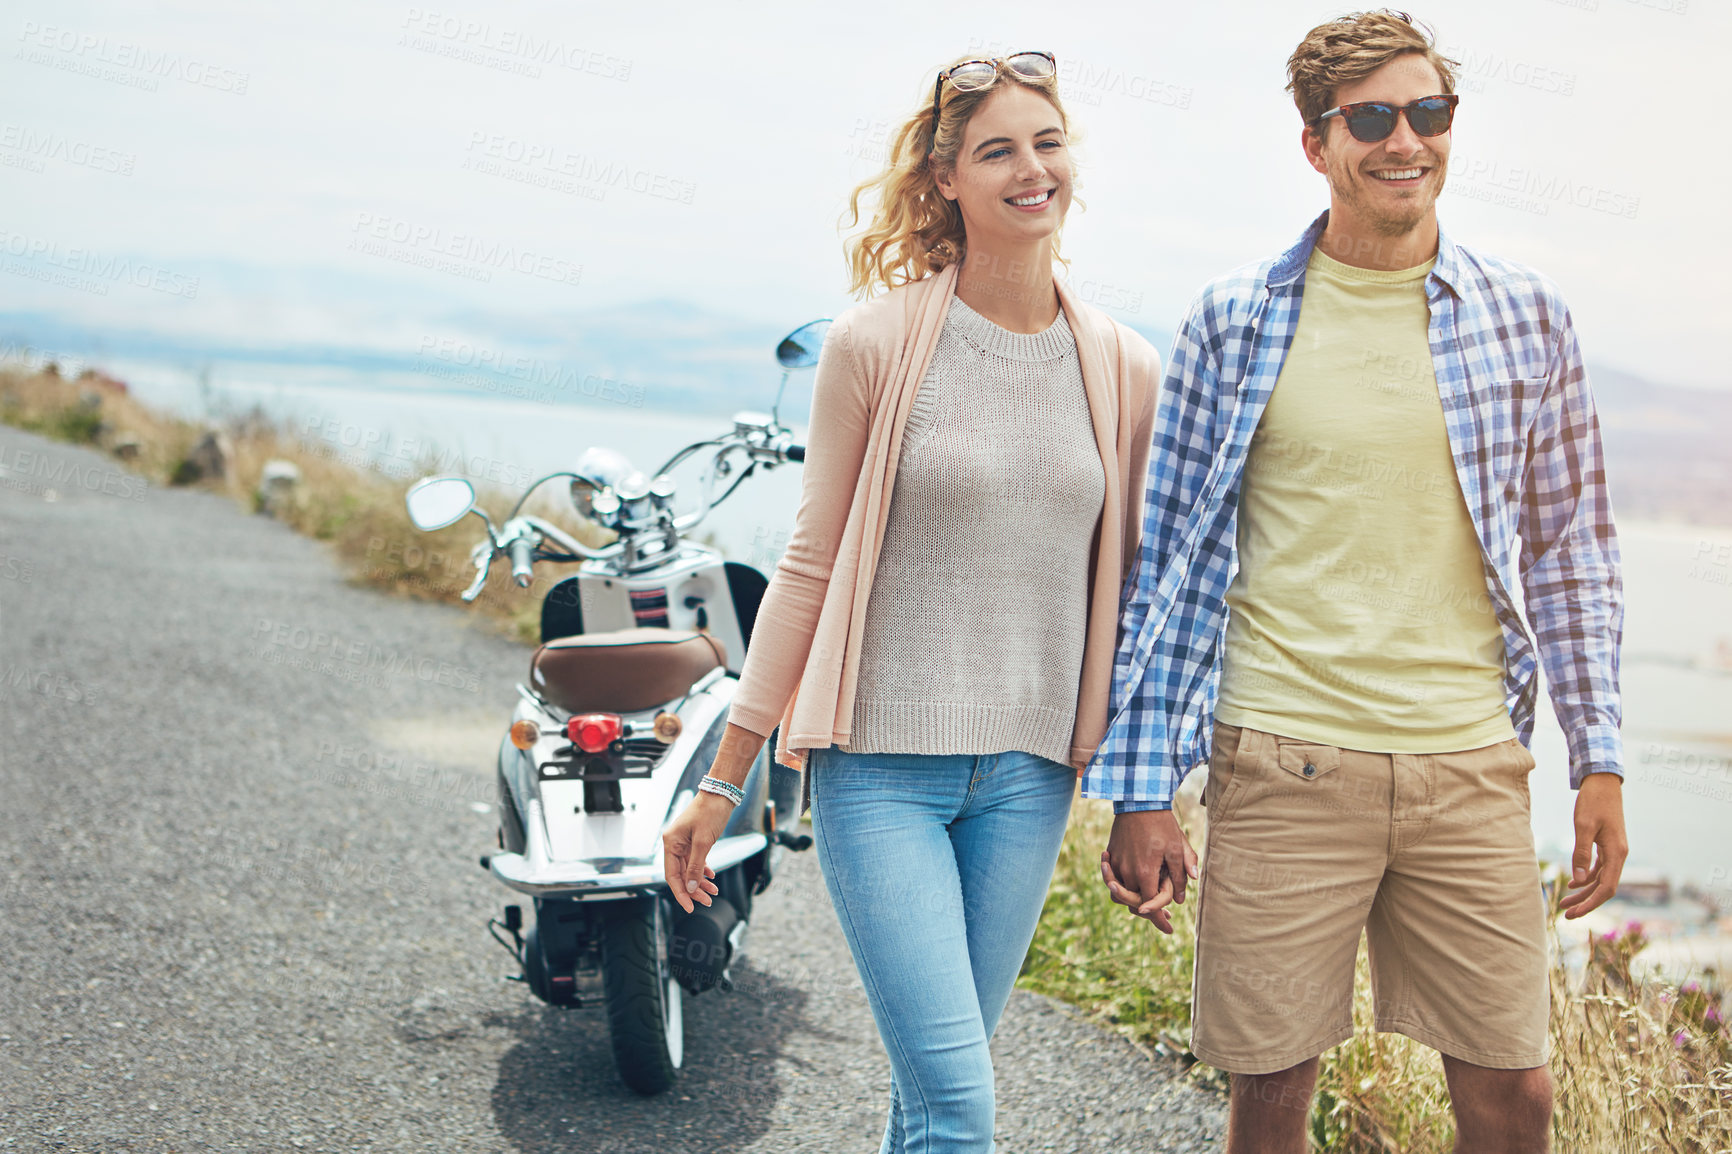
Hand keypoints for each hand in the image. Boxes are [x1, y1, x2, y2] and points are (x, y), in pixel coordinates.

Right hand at [661, 794, 727, 913]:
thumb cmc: (710, 812)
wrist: (721, 794)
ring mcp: (684, 842)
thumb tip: (690, 888)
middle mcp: (674, 843)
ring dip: (700, 882)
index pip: (672, 875)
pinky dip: (703, 870)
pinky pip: (695, 861)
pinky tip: (711, 878)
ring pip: (689, 869)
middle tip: (707, 901)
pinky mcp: (694, 841)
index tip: (689, 907)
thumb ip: (695, 866)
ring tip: (713, 892)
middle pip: (681, 874)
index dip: (680, 893)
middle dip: (693, 890)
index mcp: (670, 842)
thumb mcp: (703, 842)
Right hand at [1100, 809, 1198, 934]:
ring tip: (1147, 903)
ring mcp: (1115, 864)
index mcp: (1144, 872)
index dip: (1159, 919)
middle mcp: (1126, 872)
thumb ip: (1180, 873)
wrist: (1138, 801)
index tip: (1169, 928)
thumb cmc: (1161, 824)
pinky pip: (1113, 880)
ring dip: (1132, 900)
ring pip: (1120, 894)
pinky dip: (1121, 887)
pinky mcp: (1110, 856)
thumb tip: (1180, 899)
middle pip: (1133, 904)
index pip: (1149, 905)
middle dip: (1149, 914)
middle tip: (1165, 919)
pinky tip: (1133, 885)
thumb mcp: (1177, 847)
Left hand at [1560, 772, 1627, 919]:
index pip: (1607, 888)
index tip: (1574, 914)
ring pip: (1601, 879)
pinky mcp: (1608, 845)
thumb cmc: (1593, 801)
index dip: (1591, 903)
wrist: (1603, 783)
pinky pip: (1599, 868)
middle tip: (1565, 914)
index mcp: (1617, 852)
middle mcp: (1619, 855)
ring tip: (1565, 903)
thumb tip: (1578, 880)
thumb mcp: (1584, 826)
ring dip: (1584, 892)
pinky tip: (1573, 883)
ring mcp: (1614, 851)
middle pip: (1604, 887)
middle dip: (1586, 903)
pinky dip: (1587, 877)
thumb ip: (1581, 853)